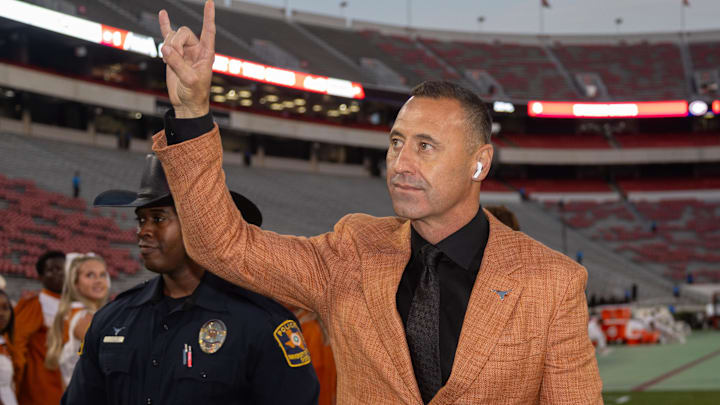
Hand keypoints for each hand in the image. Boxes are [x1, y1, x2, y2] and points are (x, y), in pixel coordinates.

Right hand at [158, 0, 214, 117]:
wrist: (186, 103)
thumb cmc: (194, 93)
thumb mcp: (189, 79)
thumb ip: (178, 63)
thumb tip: (165, 48)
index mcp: (206, 53)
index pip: (209, 31)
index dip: (209, 17)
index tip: (210, 2)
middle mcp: (196, 49)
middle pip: (183, 33)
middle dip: (175, 43)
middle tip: (172, 58)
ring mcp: (184, 50)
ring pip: (173, 36)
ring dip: (167, 46)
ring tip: (167, 61)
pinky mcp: (173, 54)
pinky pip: (167, 36)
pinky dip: (165, 25)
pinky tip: (163, 14)